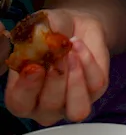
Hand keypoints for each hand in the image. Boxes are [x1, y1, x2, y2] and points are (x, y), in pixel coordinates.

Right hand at [4, 9, 109, 125]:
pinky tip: (78, 45)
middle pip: (50, 105)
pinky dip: (89, 62)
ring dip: (75, 80)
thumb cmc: (49, 32)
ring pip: (77, 108)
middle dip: (55, 78)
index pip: (20, 103)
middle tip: (57, 54)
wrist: (75, 26)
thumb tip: (40, 44)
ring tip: (70, 53)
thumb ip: (36, 38)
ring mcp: (72, 102)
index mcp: (22, 97)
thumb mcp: (39, 28)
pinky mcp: (96, 91)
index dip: (27, 87)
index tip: (34, 67)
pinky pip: (95, 84)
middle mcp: (45, 107)